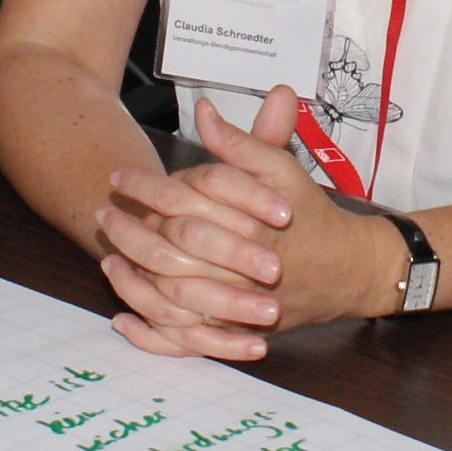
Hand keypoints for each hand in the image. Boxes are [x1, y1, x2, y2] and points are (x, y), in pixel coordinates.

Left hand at [93, 89, 398, 358]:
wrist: (348, 270)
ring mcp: (240, 304)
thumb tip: (203, 109)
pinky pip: (187, 340)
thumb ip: (240, 142)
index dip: (145, 187)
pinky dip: (153, 335)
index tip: (117, 177)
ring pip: (174, 297)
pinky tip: (124, 319)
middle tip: (103, 214)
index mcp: (251, 220)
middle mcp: (244, 265)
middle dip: (130, 231)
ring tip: (107, 259)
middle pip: (172, 249)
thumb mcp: (281, 170)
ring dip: (133, 280)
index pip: (185, 199)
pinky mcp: (239, 332)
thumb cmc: (311, 214)